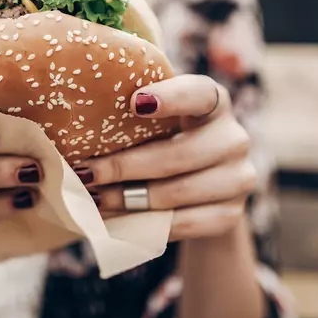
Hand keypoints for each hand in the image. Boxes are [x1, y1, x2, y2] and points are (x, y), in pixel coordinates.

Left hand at [75, 75, 255, 240]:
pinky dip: (145, 223)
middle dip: (125, 167)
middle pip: (178, 155)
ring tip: (93, 198)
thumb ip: (136, 108)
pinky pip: (183, 223)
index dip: (171, 97)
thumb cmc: (167, 136)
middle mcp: (234, 137)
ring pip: (177, 193)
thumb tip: (79, 111)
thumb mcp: (159, 117)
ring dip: (128, 199)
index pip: (199, 94)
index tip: (135, 103)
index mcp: (215, 100)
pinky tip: (115, 219)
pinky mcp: (231, 215)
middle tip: (85, 173)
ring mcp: (238, 178)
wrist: (205, 182)